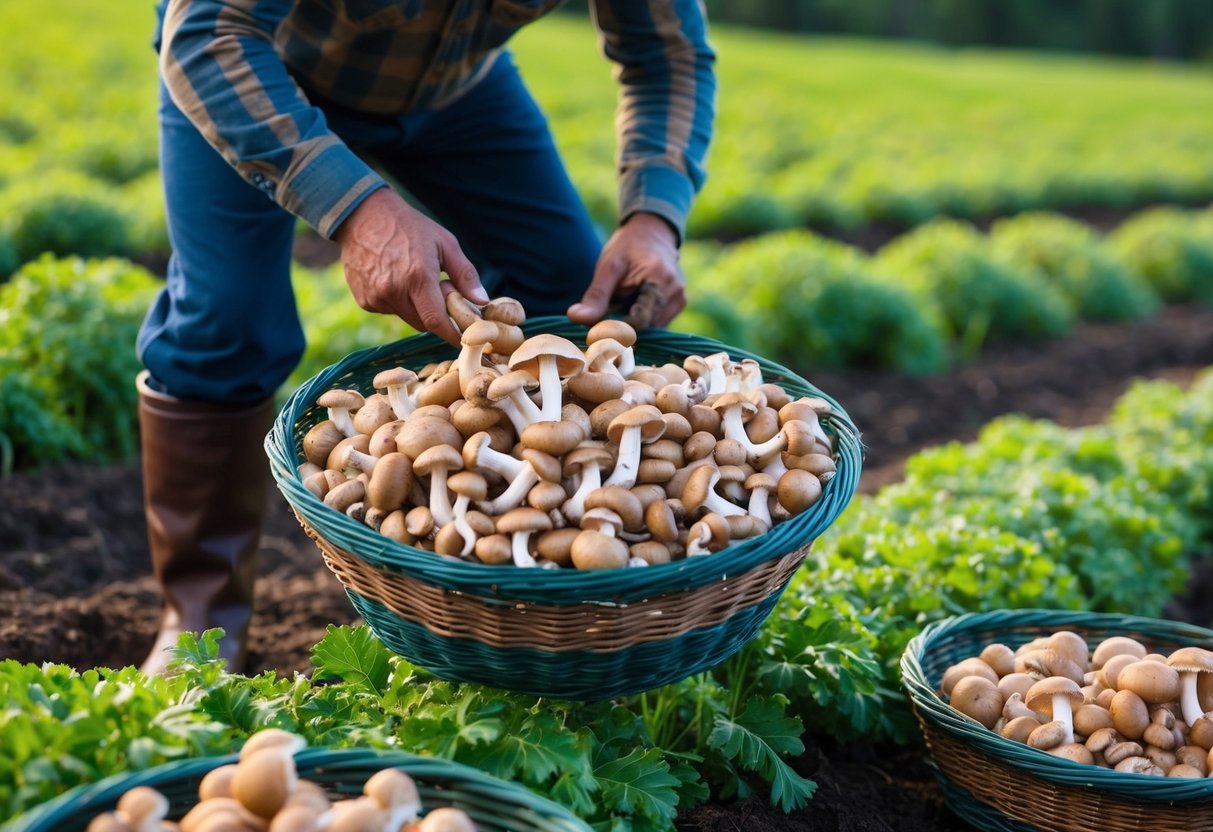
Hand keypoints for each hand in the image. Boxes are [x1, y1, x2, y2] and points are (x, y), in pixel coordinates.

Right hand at [333, 187, 487, 345]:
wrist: (362, 215)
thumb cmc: (409, 226)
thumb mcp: (445, 242)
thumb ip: (465, 274)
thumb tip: (482, 301)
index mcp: (417, 277)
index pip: (437, 322)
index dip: (453, 334)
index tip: (466, 338)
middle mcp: (393, 291)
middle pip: (424, 323)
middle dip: (438, 316)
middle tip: (440, 292)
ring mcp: (376, 297)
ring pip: (407, 318)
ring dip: (418, 308)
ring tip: (415, 279)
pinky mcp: (364, 300)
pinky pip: (390, 311)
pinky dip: (399, 302)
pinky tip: (395, 279)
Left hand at [568, 212, 684, 328]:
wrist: (652, 232)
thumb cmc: (627, 247)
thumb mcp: (608, 267)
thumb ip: (595, 295)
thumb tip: (573, 317)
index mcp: (659, 279)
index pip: (639, 320)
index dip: (616, 327)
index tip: (597, 326)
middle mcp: (675, 292)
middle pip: (645, 327)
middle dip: (622, 326)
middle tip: (604, 314)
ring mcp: (680, 299)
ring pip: (651, 329)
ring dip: (632, 324)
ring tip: (619, 304)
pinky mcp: (679, 303)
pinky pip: (657, 323)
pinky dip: (641, 320)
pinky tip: (631, 304)